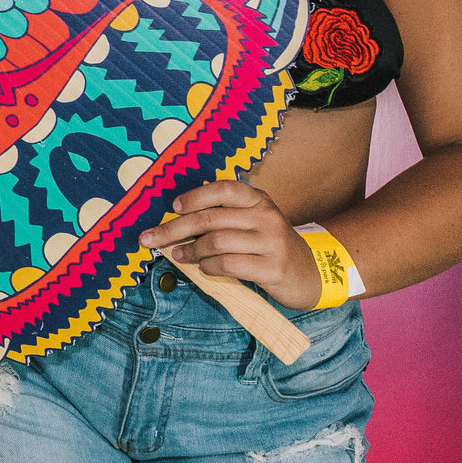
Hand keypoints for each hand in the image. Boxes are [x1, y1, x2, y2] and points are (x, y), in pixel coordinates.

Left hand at [139, 180, 323, 310]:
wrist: (311, 273)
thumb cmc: (269, 246)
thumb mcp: (252, 222)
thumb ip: (223, 218)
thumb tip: (175, 222)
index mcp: (258, 200)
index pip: (223, 189)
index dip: (195, 196)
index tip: (173, 207)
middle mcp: (266, 216)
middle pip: (210, 219)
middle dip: (174, 229)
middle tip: (150, 239)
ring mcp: (271, 242)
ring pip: (216, 242)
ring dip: (190, 251)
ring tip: (179, 255)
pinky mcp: (272, 268)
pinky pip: (228, 264)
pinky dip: (208, 267)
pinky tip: (204, 268)